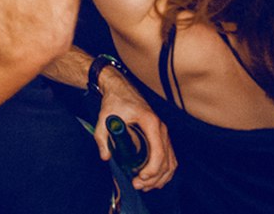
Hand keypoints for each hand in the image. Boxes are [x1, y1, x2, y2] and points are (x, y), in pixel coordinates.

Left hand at [95, 68, 176, 190]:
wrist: (120, 89)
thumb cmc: (114, 102)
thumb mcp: (104, 118)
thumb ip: (102, 137)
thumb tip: (105, 157)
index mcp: (150, 122)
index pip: (158, 152)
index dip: (151, 169)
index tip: (140, 178)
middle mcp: (161, 128)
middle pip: (166, 160)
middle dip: (154, 177)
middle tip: (138, 185)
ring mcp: (163, 132)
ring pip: (171, 161)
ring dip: (161, 177)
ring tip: (145, 186)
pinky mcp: (161, 135)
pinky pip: (170, 157)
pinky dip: (165, 171)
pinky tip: (155, 179)